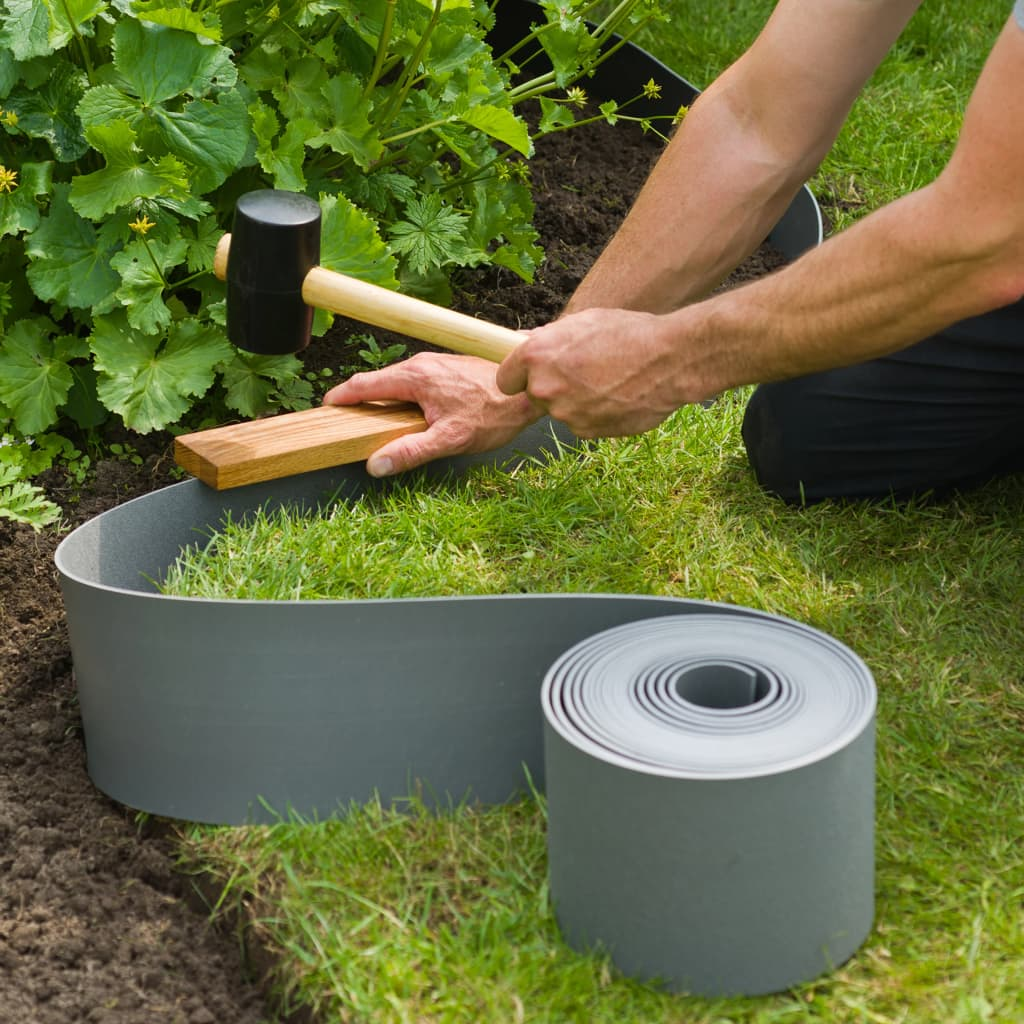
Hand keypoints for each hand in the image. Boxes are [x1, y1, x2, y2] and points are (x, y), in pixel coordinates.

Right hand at [322, 352, 543, 476]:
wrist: (530, 388)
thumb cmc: (494, 411)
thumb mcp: (450, 439)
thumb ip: (410, 452)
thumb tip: (375, 465)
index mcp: (414, 377)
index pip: (363, 385)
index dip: (340, 397)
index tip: (325, 410)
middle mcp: (420, 364)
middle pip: (378, 383)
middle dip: (360, 403)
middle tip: (347, 425)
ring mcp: (435, 364)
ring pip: (398, 383)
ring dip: (384, 401)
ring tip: (376, 425)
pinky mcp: (447, 369)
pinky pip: (415, 382)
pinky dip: (404, 398)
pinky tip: (412, 417)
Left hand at [495, 307, 691, 436]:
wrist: (669, 360)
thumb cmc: (629, 333)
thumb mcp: (584, 322)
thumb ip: (551, 339)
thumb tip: (531, 345)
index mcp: (537, 355)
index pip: (505, 379)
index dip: (519, 377)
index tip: (530, 376)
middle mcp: (544, 387)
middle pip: (533, 397)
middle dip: (551, 388)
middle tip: (581, 374)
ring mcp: (564, 413)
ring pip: (560, 410)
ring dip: (576, 401)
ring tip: (607, 382)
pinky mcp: (585, 431)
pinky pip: (581, 424)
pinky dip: (594, 415)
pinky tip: (617, 397)